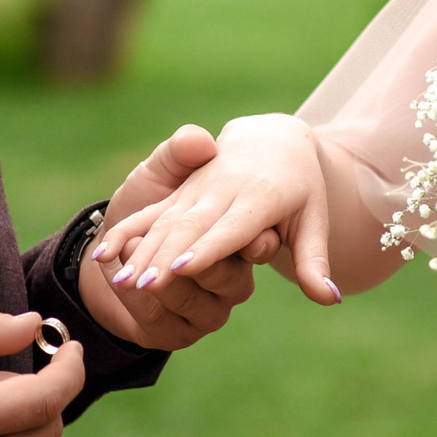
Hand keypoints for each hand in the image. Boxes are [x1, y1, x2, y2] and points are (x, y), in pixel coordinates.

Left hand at [76, 125, 258, 349]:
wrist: (115, 243)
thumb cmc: (150, 197)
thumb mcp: (162, 170)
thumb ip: (181, 154)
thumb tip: (201, 140)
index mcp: (239, 238)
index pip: (256, 244)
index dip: (248, 244)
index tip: (240, 241)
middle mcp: (230, 277)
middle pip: (227, 278)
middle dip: (192, 265)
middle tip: (167, 258)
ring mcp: (205, 307)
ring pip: (192, 301)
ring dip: (159, 278)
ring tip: (129, 260)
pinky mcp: (174, 329)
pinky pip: (159, 322)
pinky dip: (133, 300)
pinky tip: (112, 275)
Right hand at [92, 113, 336, 306]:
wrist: (274, 137)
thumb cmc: (301, 189)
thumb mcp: (314, 220)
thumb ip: (316, 260)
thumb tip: (332, 298)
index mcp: (261, 197)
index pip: (231, 229)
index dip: (207, 249)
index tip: (183, 268)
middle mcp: (224, 189)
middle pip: (190, 228)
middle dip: (164, 257)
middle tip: (142, 287)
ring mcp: (197, 189)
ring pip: (164, 223)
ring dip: (141, 251)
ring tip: (120, 280)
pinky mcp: (179, 191)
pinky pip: (149, 213)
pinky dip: (126, 232)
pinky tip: (104, 254)